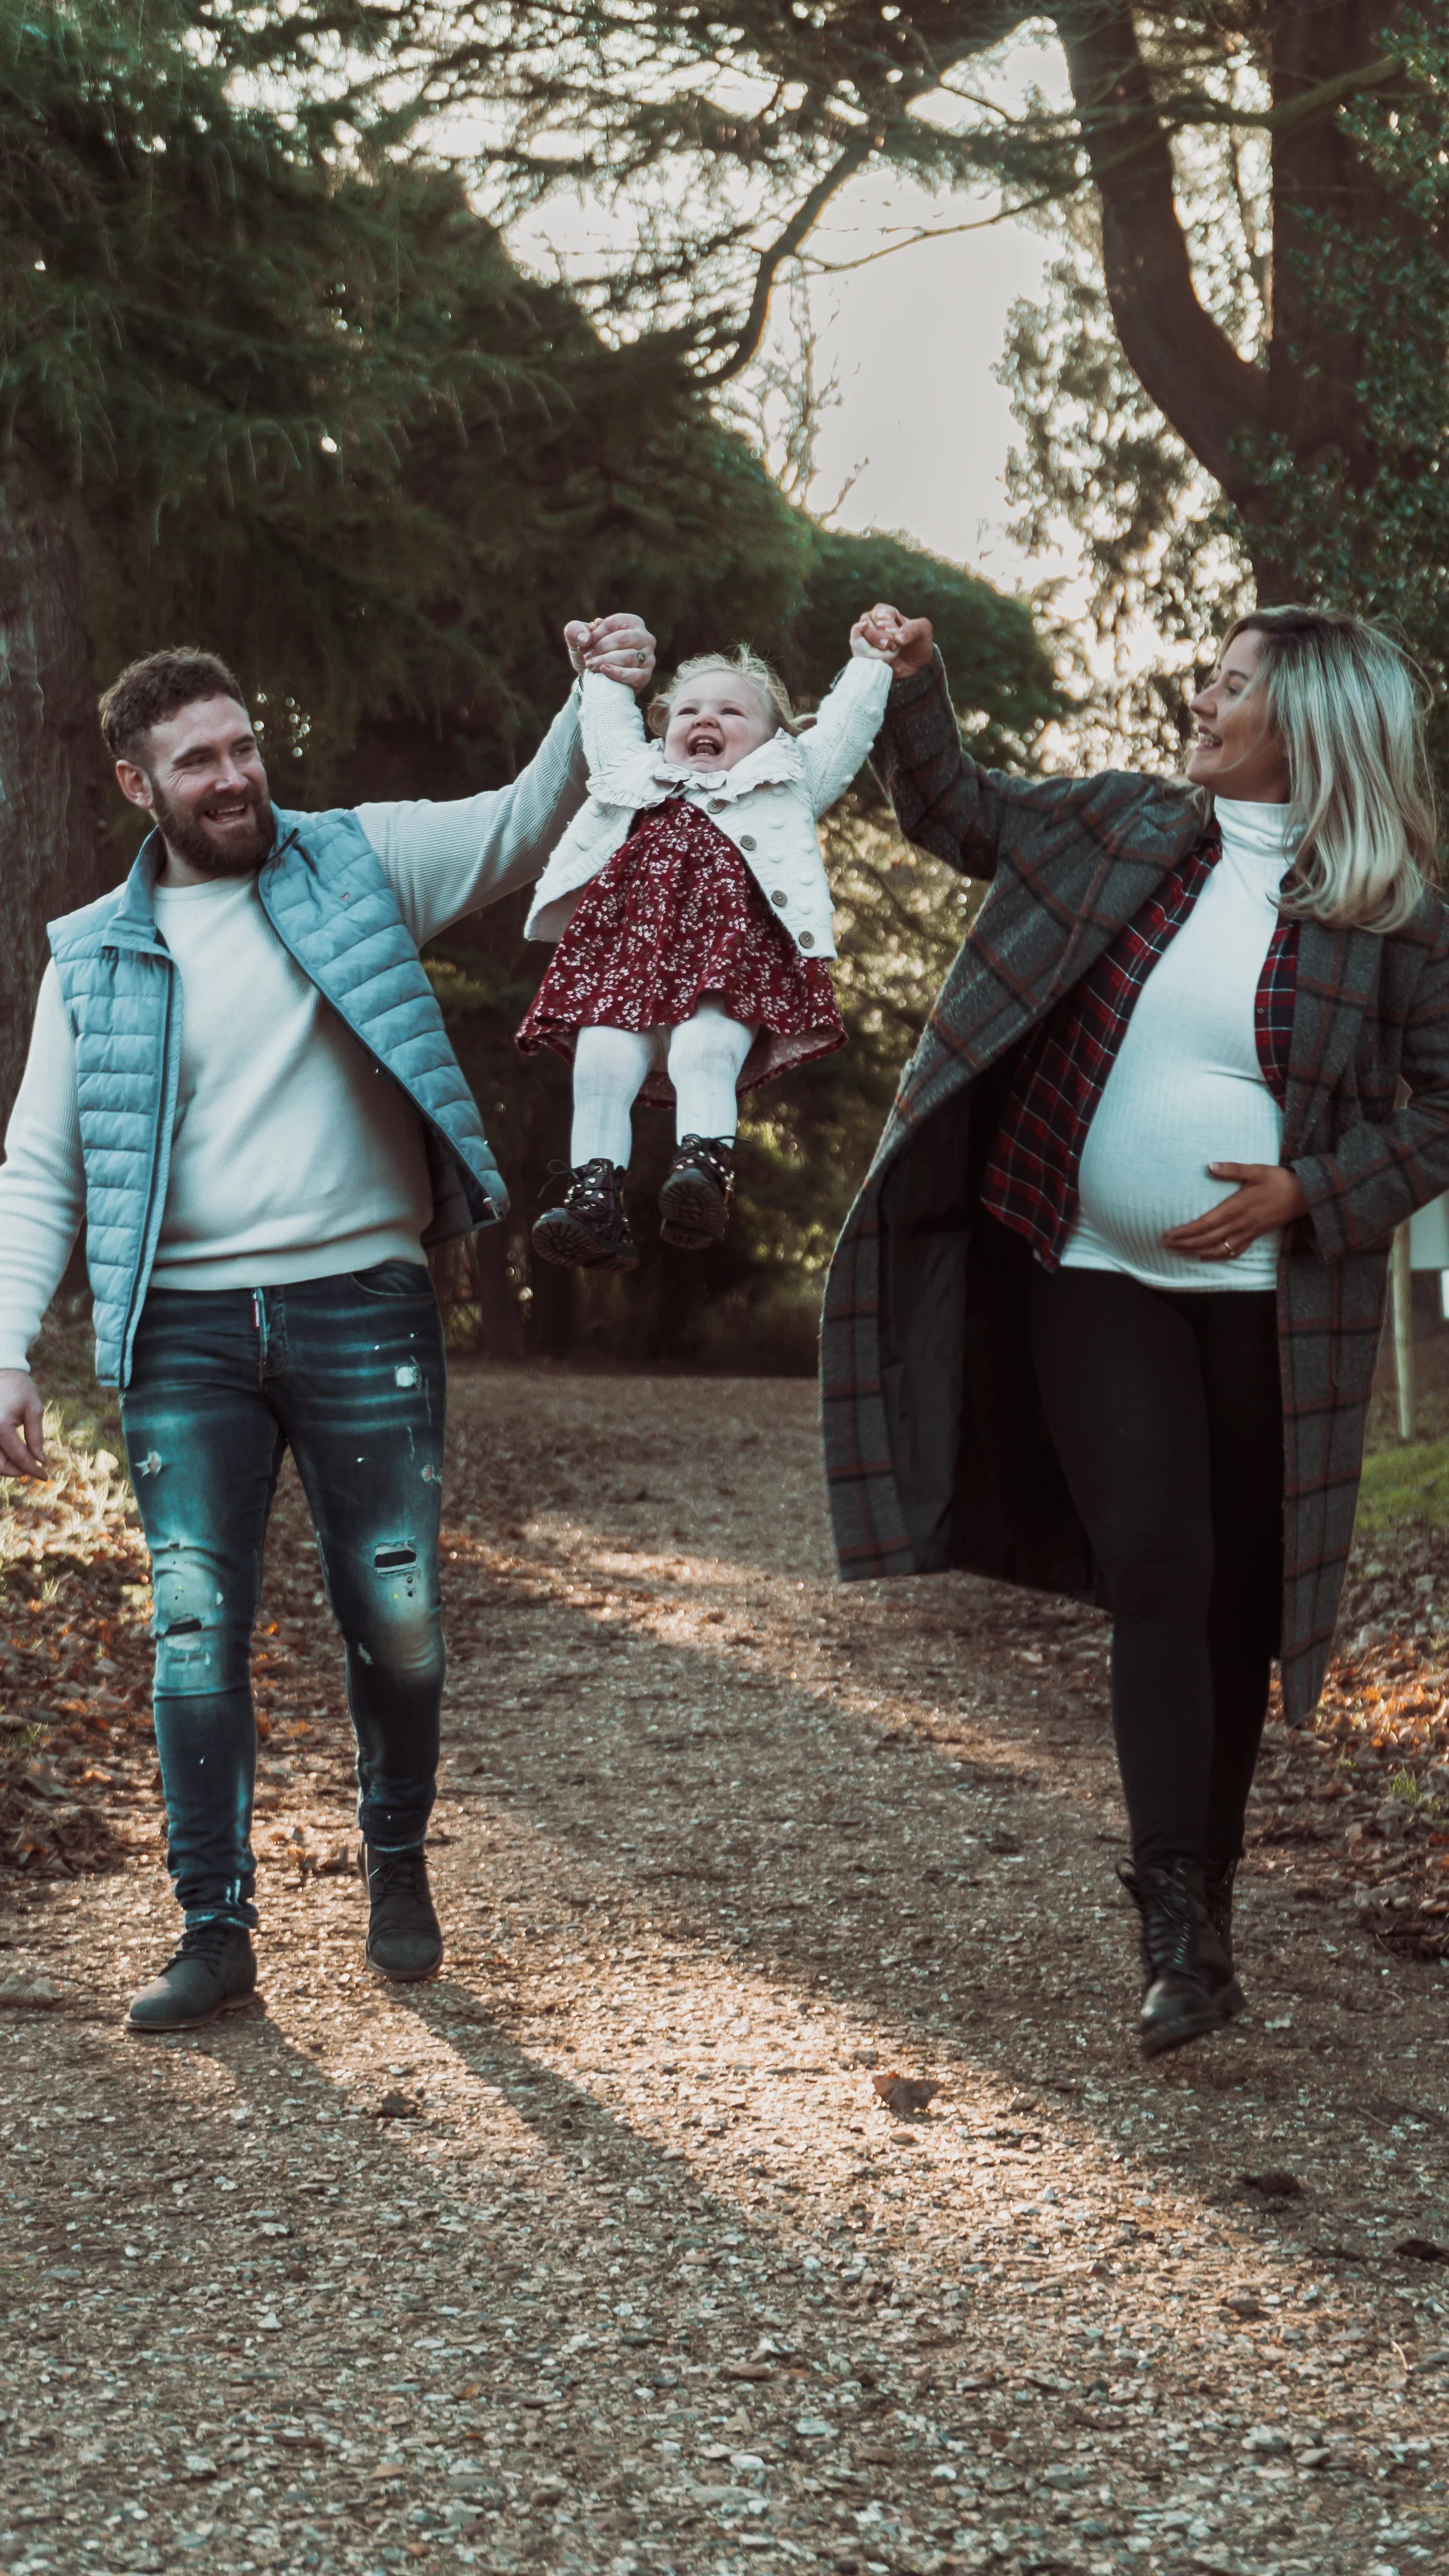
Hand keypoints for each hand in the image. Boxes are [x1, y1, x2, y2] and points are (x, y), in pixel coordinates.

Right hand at [0, 1369, 46, 1477]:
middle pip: (0, 1465)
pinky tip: (13, 1454)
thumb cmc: (19, 1388)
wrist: (1, 1371)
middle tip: (34, 1469)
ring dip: (7, 1466)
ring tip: (24, 1462)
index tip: (45, 1476)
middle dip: (18, 1471)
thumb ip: (36, 1437)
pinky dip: (1, 1456)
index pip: (19, 1457)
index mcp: (1, 1426)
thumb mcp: (34, 1409)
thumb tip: (40, 1460)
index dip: (33, 1470)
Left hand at [564, 613, 656, 692]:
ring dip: (605, 661)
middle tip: (587, 657)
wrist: (596, 679)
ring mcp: (649, 657)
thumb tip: (585, 637)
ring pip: (628, 657)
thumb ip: (575, 630)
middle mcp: (645, 637)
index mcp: (632, 622)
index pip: (613, 623)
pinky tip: (604, 671)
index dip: (596, 634)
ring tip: (591, 665)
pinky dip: (617, 674)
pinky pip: (634, 675)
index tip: (583, 644)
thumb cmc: (591, 653)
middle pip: (622, 638)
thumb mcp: (578, 639)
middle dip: (601, 648)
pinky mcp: (646, 676)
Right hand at [850, 603, 933, 676]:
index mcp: (884, 611)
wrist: (915, 666)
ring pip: (859, 640)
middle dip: (879, 639)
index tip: (898, 640)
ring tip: (888, 657)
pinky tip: (880, 662)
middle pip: (866, 626)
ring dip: (873, 650)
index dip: (888, 628)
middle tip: (892, 647)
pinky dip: (868, 659)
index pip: (880, 615)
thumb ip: (913, 629)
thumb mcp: (924, 630)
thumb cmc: (918, 642)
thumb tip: (898, 638)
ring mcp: (863, 638)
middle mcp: (870, 622)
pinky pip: (858, 655)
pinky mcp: (861, 654)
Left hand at [1161, 1163, 1308, 1263]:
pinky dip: (1217, 1256)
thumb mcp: (1256, 1170)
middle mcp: (1239, 1224)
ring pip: (1217, 1249)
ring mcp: (1247, 1232)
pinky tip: (1205, 1256)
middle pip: (1206, 1239)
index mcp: (1236, 1208)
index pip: (1204, 1224)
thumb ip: (1232, 1169)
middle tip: (1164, 1245)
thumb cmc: (1279, 1181)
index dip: (1185, 1232)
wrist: (1305, 1196)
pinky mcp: (1254, 1236)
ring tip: (1179, 1252)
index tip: (1168, 1235)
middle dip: (1184, 1244)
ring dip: (1196, 1252)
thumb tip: (1210, 1166)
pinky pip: (1233, 1251)